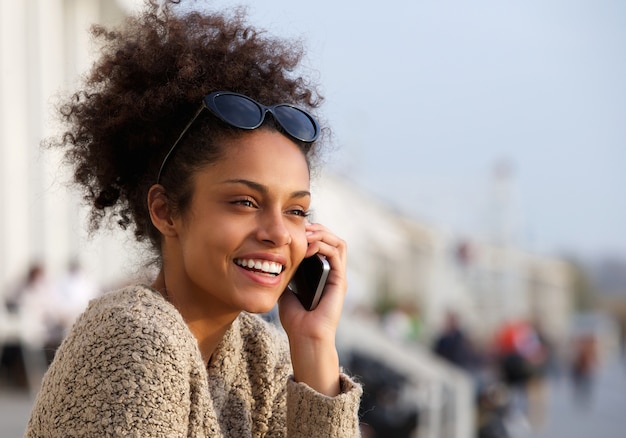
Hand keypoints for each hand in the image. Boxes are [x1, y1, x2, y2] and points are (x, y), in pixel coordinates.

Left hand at [278, 222, 346, 395]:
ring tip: (306, 232)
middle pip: (332, 238)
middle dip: (317, 228)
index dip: (310, 232)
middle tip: (300, 226)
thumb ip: (284, 275)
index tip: (293, 228)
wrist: (305, 338)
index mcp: (321, 273)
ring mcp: (338, 276)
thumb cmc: (295, 319)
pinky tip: (309, 245)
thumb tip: (271, 260)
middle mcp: (332, 272)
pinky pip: (337, 254)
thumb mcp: (284, 289)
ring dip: (322, 233)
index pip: (322, 243)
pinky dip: (324, 244)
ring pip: (338, 242)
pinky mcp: (340, 281)